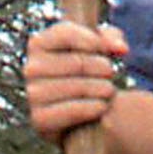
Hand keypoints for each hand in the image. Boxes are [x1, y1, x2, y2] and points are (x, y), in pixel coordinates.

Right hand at [23, 20, 126, 143]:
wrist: (83, 116)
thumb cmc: (90, 76)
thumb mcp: (99, 50)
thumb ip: (110, 39)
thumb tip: (120, 48)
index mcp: (39, 44)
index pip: (66, 33)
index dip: (95, 42)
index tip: (106, 51)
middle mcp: (32, 68)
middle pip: (79, 62)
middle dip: (105, 69)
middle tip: (110, 76)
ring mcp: (34, 94)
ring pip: (79, 87)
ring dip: (104, 90)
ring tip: (108, 92)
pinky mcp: (40, 119)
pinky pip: (73, 111)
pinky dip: (94, 109)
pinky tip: (101, 107)